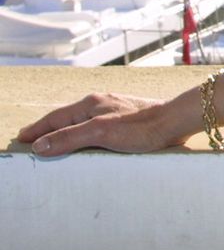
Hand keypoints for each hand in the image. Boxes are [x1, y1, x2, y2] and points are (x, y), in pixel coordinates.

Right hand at [16, 93, 190, 157]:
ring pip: (82, 121)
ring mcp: (115, 110)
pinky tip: (88, 142)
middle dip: (49, 129)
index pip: (55, 118)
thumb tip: (40, 145)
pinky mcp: (127, 119)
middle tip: (33, 141)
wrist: (176, 121)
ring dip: (67, 132)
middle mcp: (101, 104)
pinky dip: (84, 134)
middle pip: (67, 118)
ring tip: (56, 143)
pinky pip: (97, 126)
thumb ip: (69, 138)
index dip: (38, 130)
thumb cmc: (141, 127)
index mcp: (91, 104)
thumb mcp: (100, 132)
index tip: (22, 139)